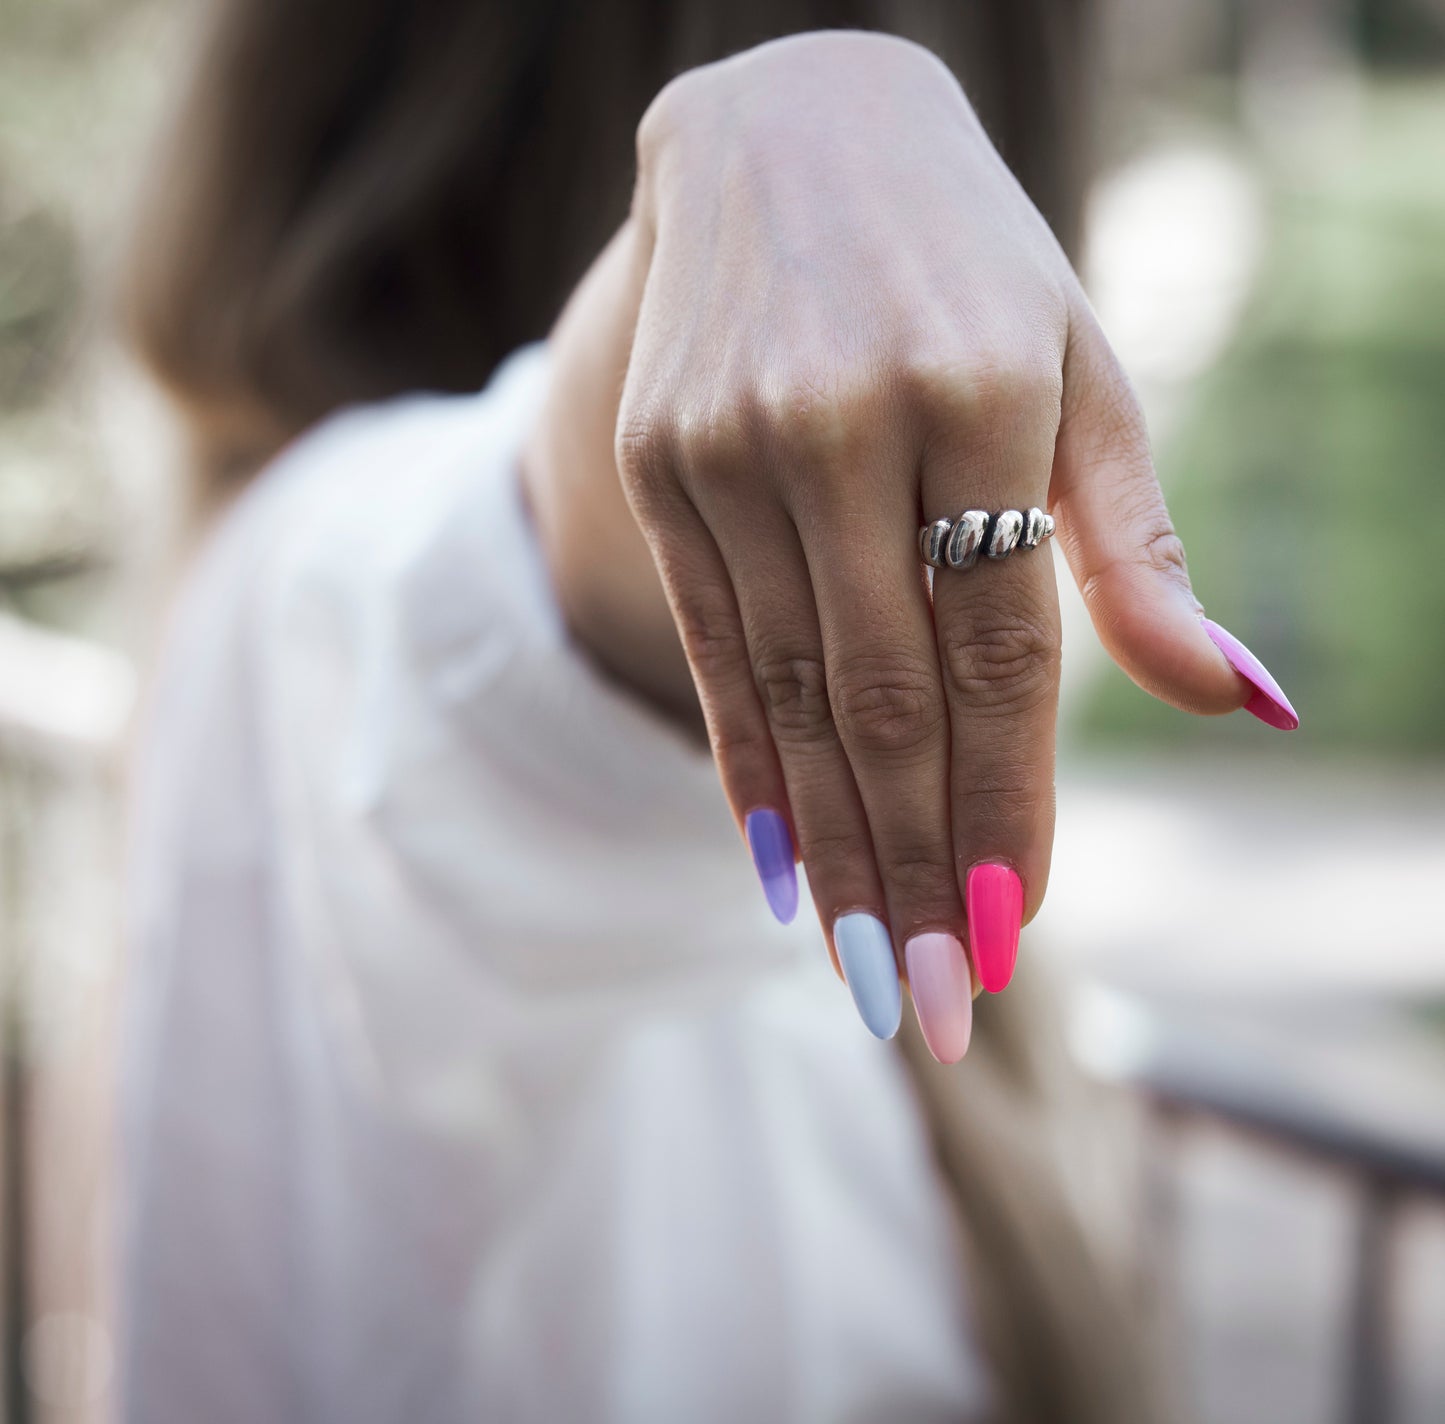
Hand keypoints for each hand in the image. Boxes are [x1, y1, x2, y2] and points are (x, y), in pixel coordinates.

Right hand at [529, 32, 1296, 1059]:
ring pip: (790, 693)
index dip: (1008, 802)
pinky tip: (774, 869)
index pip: (999, 652)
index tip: (1015, 931)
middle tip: (937, 1008)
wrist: (784, 138)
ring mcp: (728, 445)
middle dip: (916, 868)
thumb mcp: (1082, 373)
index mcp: (979, 390)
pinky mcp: (657, 461)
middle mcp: (837, 424)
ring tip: (866, 972)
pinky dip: (747, 766)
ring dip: (833, 849)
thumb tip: (1242, 703)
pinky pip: (708, 647)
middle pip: (884, 700)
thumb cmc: (970, 269)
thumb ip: (1135, 547)